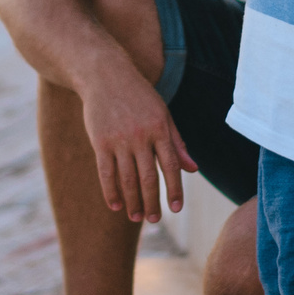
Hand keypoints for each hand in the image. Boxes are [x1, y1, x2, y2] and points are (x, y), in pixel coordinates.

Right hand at [81, 69, 198, 223]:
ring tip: (136, 217)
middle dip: (153, 202)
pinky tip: (115, 205)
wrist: (105, 74)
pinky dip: (110, 191)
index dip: (174, 189)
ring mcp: (119, 140)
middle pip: (148, 177)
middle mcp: (140, 136)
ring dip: (133, 201)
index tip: (176, 208)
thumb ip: (176, 143)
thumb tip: (193, 169)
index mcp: (160, 129)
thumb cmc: (138, 95)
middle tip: (154, 220)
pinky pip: (106, 173)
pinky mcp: (100, 142)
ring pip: (127, 179)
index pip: (171, 166)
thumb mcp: (162, 114)